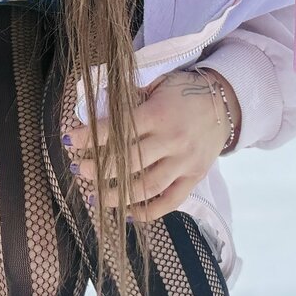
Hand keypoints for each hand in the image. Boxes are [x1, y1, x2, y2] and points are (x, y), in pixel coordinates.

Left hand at [65, 68, 239, 221]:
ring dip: (117, 195)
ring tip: (94, 196)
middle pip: (129, 162)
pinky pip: (170, 201)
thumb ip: (131, 97)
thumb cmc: (184, 90)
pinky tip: (126, 213)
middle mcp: (172, 140)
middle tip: (78, 169)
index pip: (119, 129)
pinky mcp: (195, 177)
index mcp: (159, 114)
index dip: (92, 137)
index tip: (71, 140)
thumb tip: (98, 111)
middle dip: (99, 169)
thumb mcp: (158, 82)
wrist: (225, 101)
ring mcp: (185, 162)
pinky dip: (148, 212)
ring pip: (147, 187)